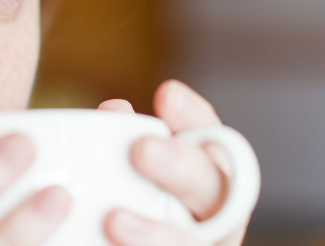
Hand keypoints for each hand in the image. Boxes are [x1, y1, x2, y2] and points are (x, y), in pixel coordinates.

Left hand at [97, 80, 248, 245]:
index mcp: (209, 183)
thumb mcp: (128, 176)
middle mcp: (215, 219)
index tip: (165, 93)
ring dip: (158, 233)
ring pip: (193, 242)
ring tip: (114, 220)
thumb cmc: (125, 207)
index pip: (215, 143)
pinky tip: (109, 245)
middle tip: (142, 149)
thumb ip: (127, 145)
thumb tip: (115, 110)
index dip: (196, 118)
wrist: (112, 242)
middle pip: (212, 188)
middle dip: (181, 167)